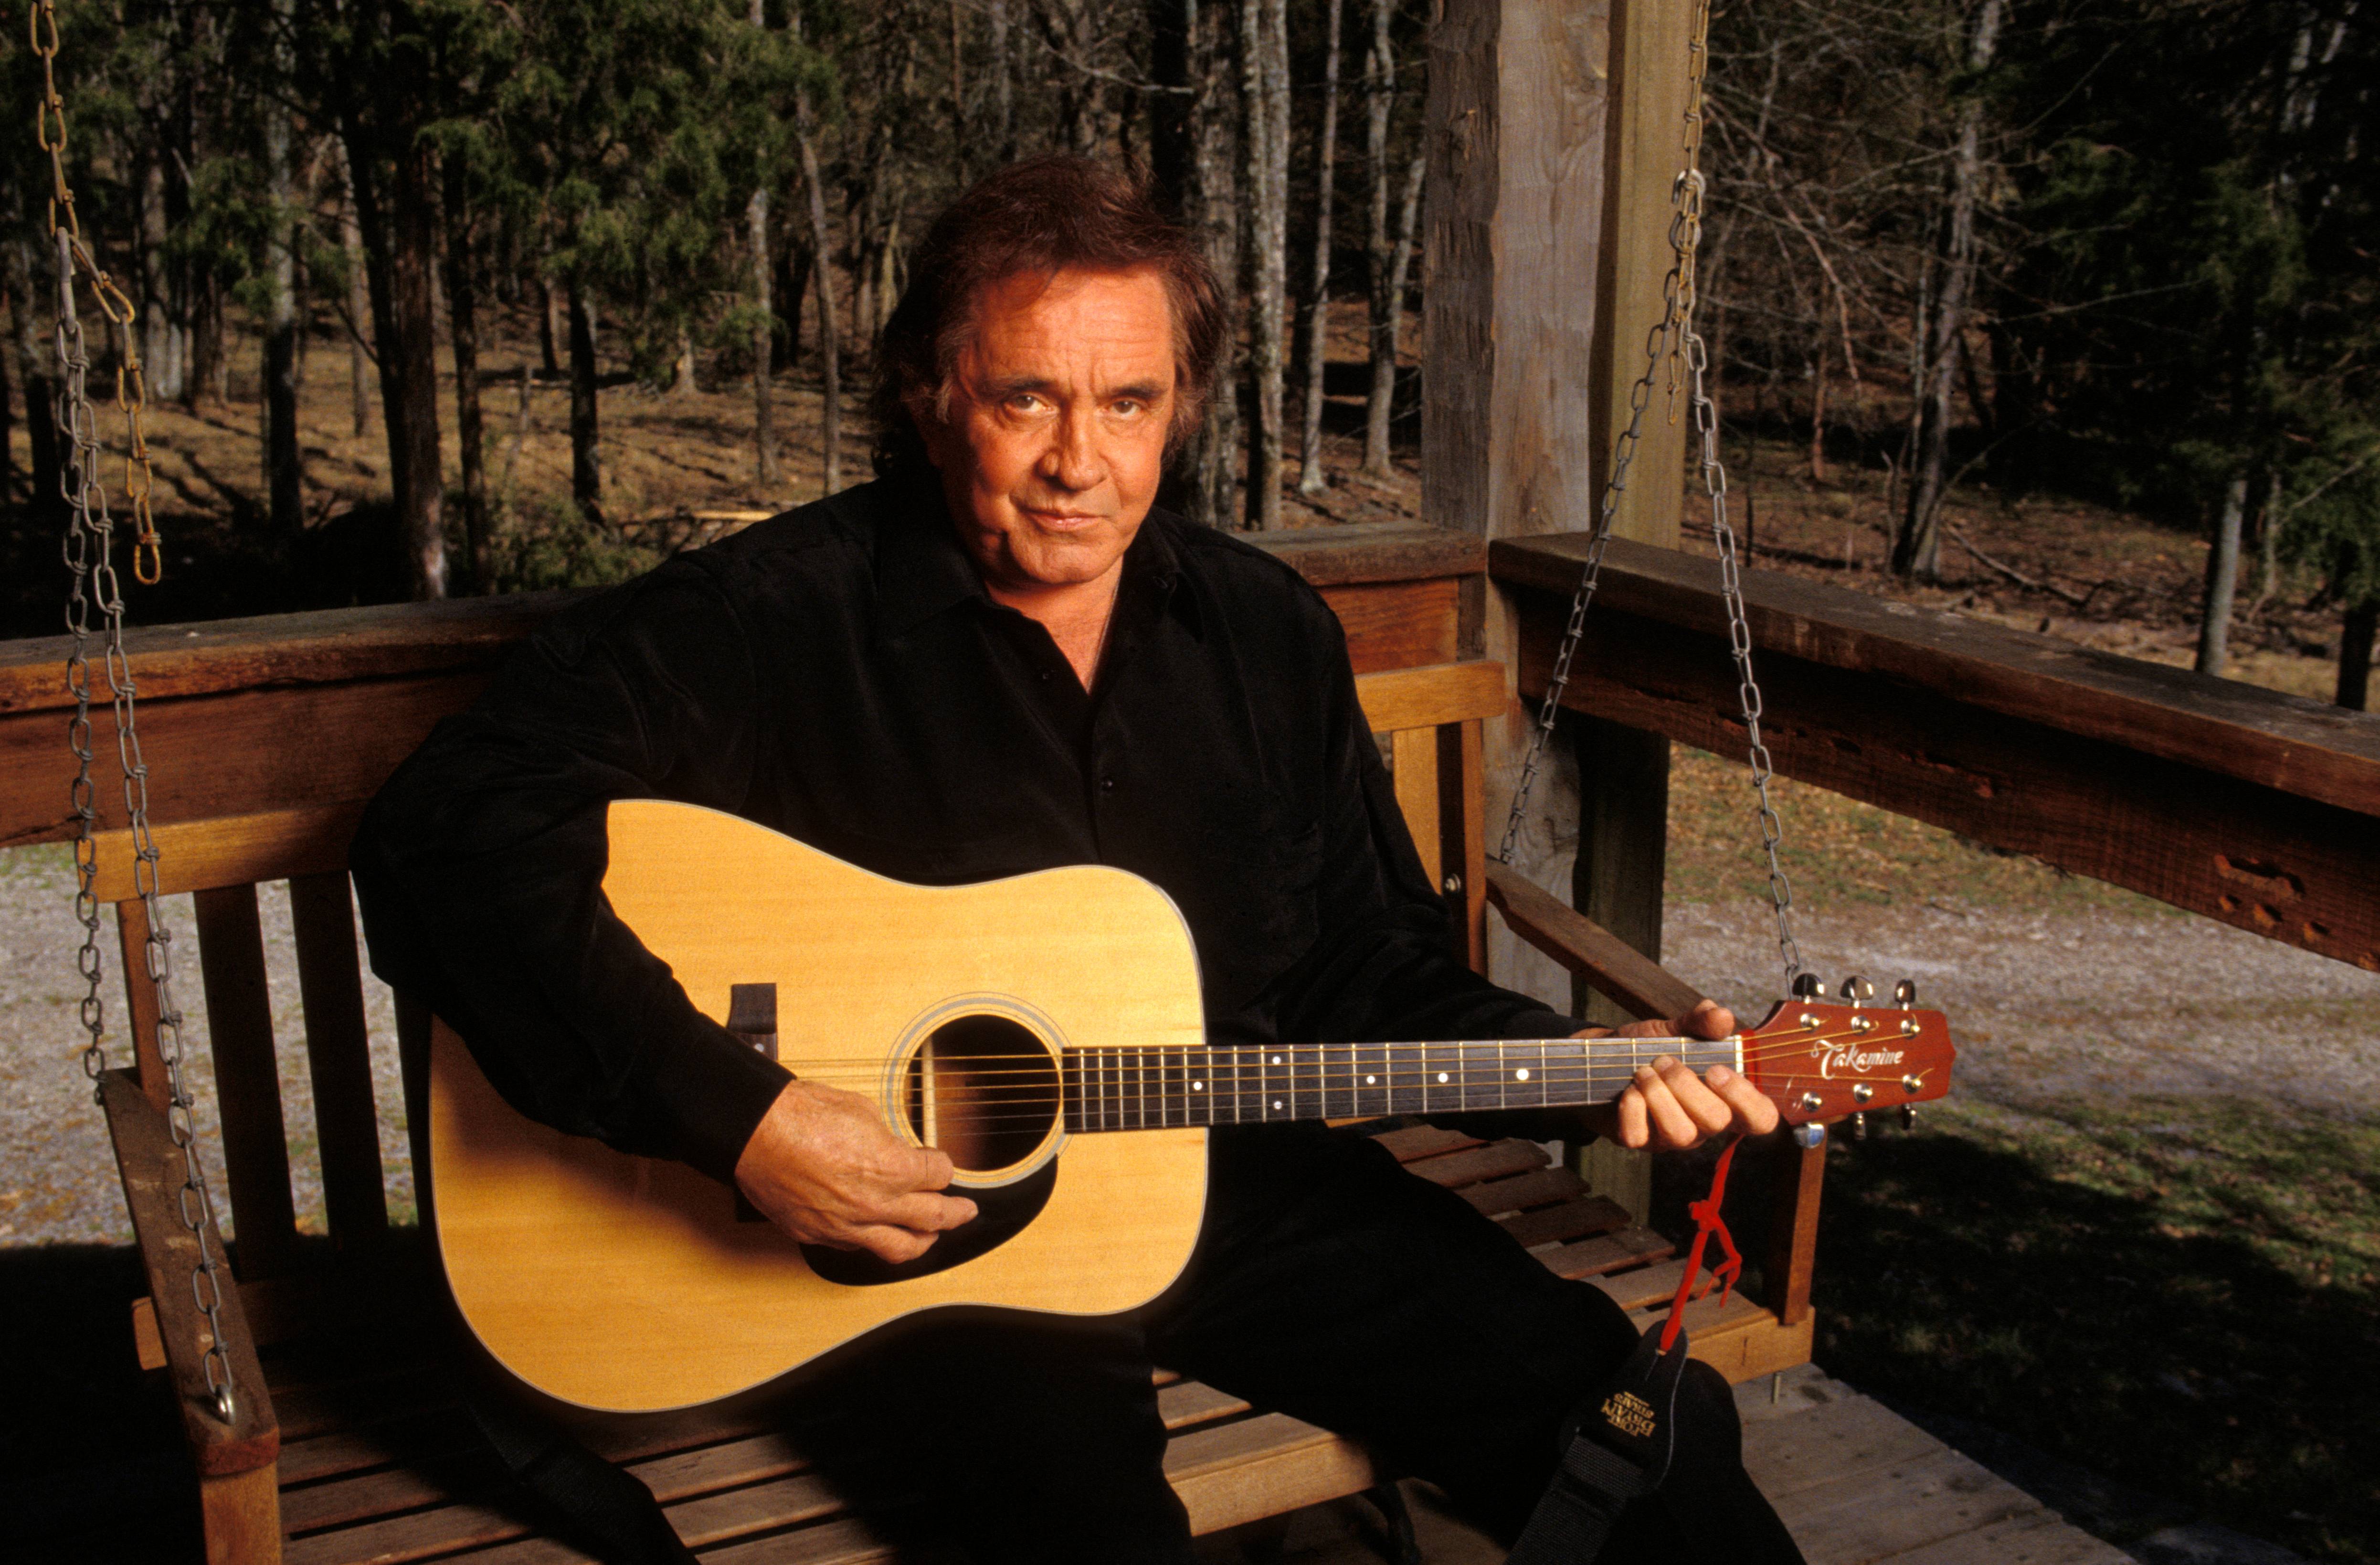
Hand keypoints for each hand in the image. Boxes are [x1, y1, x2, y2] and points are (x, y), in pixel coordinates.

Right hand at [734, 1079, 978, 1262]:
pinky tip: (878, 1233)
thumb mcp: (861, 1112)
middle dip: (956, 1213)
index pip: (939, 1175)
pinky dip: (873, 1241)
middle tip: (965, 1211)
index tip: (941, 1164)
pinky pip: (856, 1248)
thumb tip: (894, 1148)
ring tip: (931, 1236)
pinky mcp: (818, 1236)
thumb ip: (886, 1139)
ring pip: (900, 1248)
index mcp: (893, 1169)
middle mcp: (875, 1205)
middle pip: (934, 1219)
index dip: (943, 1166)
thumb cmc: (801, 1114)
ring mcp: (846, 1226)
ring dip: (922, 1241)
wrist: (754, 1131)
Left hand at [1575, 998, 1779, 1150]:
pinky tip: (1628, 1088)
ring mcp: (1670, 1137)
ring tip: (1644, 1070)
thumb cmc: (1647, 1049)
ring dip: (1659, 1094)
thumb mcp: (1675, 1029)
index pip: (1760, 1118)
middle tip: (1664, 1061)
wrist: (1600, 1059)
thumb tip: (1722, 1015)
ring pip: (1680, 1133)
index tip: (1716, 1070)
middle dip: (1687, 1084)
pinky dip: (1631, 1106)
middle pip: (1716, 1121)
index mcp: (1723, 1099)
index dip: (1745, 1098)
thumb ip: (1700, 1022)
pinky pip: (1639, 1136)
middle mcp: (1703, 1124)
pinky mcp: (1638, 1141)